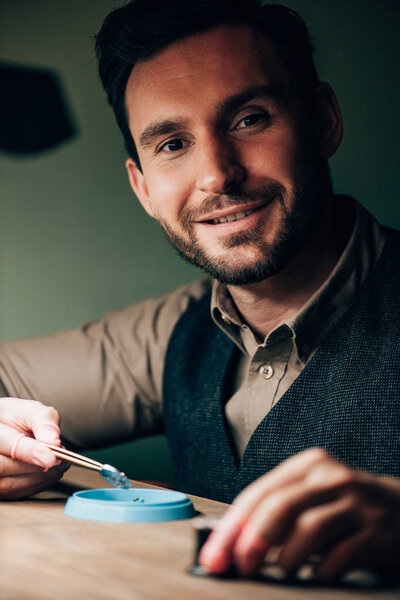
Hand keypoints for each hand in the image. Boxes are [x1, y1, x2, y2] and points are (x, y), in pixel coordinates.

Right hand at [0, 397, 68, 499]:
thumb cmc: (17, 419)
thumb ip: (43, 421)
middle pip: (2, 467)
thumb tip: (54, 441)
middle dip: (34, 467)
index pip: (2, 442)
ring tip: (59, 466)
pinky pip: (12, 493)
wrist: (7, 430)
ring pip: (6, 484)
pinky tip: (50, 474)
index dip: (28, 451)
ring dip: (37, 479)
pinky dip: (35, 486)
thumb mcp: (31, 411)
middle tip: (60, 461)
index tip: (52, 457)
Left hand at [199, 448, 399, 581]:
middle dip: (251, 540)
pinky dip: (321, 571)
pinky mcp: (378, 531)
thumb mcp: (314, 498)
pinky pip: (341, 555)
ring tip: (281, 571)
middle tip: (239, 567)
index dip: (232, 527)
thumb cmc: (347, 508)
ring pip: (309, 528)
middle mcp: (331, 477)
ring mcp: (357, 502)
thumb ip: (279, 513)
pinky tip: (315, 577)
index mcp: (308, 466)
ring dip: (286, 557)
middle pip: (280, 505)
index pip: (260, 493)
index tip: (213, 556)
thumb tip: (232, 545)